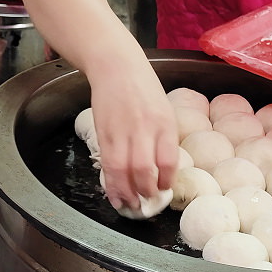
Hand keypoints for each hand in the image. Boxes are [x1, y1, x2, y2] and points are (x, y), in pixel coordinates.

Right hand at [88, 58, 178, 211]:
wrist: (115, 66)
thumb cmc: (144, 88)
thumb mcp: (164, 110)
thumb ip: (164, 137)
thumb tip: (163, 169)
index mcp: (164, 123)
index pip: (168, 161)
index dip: (166, 181)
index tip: (164, 190)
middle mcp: (143, 129)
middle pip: (144, 170)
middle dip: (146, 193)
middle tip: (148, 202)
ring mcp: (121, 132)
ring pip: (123, 171)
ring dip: (126, 193)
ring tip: (131, 204)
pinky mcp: (103, 133)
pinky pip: (107, 165)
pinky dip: (111, 184)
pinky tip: (115, 194)